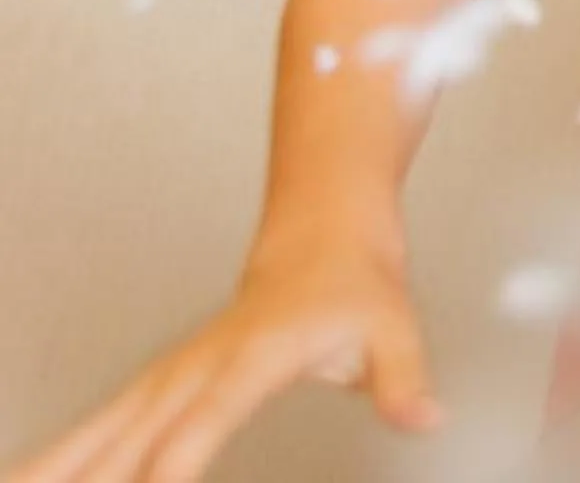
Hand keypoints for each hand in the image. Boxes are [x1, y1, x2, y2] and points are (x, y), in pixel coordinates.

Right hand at [9, 239, 436, 482]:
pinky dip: (57, 460)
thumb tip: (424, 418)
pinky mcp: (155, 386)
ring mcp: (168, 376)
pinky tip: (22, 481)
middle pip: (131, 437)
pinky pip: (97, 430)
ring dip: (54, 470)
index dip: (173, 465)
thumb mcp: (393, 327)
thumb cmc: (355, 287)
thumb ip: (401, 378)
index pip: (202, 421)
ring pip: (98, 433)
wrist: (320, 236)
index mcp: (252, 358)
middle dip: (95, 482)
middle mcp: (197, 368)